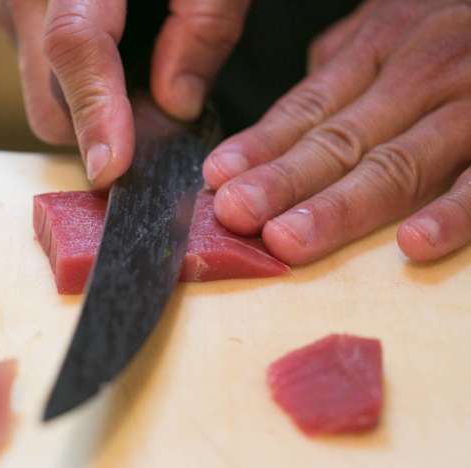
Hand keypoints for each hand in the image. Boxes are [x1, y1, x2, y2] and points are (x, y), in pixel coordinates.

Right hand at [0, 0, 248, 187]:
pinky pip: (42, 80)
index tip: (112, 169)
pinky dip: (81, 90)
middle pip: (48, 101)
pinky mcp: (17, 19)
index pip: (74, 43)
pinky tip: (120, 57)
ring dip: (91, 110)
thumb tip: (176, 104)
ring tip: (142, 76)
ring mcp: (12, 8)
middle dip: (99, 128)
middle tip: (160, 117)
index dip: (95, 110)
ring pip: (43, 99)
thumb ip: (203, 25)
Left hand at [204, 0, 470, 263]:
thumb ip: (340, 71)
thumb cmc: (453, 28)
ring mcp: (468, 107)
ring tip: (288, 239)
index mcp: (379, 46)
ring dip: (339, 208)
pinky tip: (412, 245)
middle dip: (283, 181)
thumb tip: (287, 118)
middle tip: (236, 213)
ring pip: (396, 165)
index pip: (308, 108)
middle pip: (339, 140)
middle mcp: (419, 74)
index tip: (217, 177)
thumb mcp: (390, 26)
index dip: (261, 146)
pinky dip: (451, 214)